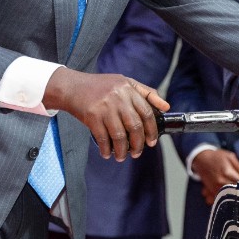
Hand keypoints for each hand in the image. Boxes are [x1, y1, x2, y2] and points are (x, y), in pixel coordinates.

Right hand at [43, 67, 168, 160]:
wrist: (72, 86)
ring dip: (123, 151)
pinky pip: (103, 139)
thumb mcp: (125, 82)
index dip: (152, 130)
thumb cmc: (101, 86)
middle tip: (137, 152)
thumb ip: (146, 93)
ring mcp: (105, 107)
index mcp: (129, 89)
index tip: (152, 141)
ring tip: (122, 156)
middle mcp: (118, 97)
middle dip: (138, 144)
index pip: (147, 113)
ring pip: (120, 136)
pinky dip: (106, 150)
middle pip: (135, 126)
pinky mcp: (92, 116)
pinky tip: (107, 153)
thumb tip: (166, 107)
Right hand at [192, 148, 238, 204]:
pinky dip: (225, 197)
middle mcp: (220, 182)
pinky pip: (221, 199)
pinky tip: (227, 191)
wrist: (201, 159)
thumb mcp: (231, 157)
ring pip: (229, 197)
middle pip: (236, 192)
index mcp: (227, 172)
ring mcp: (215, 188)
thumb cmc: (217, 157)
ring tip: (236, 188)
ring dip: (234, 194)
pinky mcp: (212, 192)